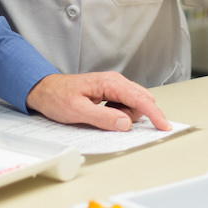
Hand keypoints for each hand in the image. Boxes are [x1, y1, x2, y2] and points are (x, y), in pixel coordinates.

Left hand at [25, 72, 171, 131]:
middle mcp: (115, 81)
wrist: (43, 89)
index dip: (154, 114)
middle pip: (141, 101)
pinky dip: (119, 113)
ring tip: (100, 117)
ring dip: (124, 116)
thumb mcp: (77, 111)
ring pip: (134, 104)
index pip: (140, 99)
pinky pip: (125, 104)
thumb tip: (126, 124)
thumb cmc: (57, 97)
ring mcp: (113, 86)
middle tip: (111, 122)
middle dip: (134, 116)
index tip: (164, 126)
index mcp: (109, 83)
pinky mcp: (110, 92)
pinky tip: (102, 114)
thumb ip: (103, 118)